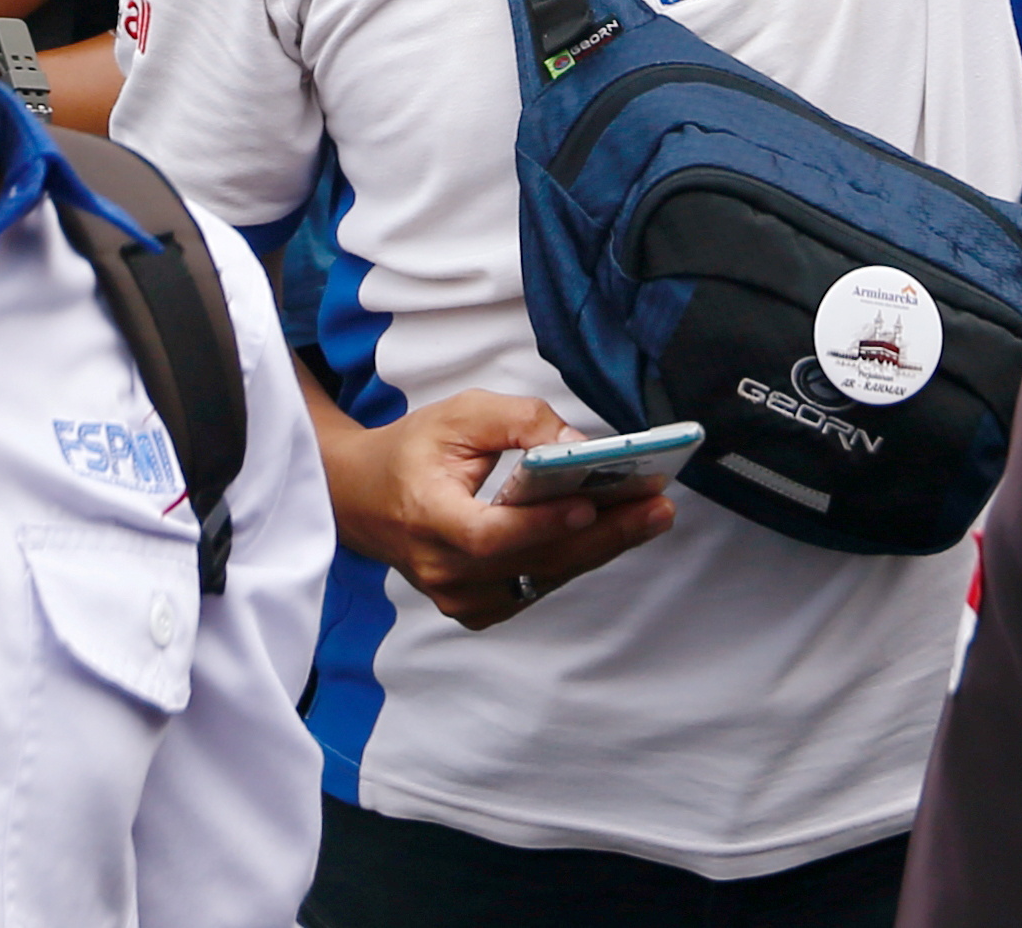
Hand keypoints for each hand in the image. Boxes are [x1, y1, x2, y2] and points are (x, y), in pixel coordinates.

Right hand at [314, 386, 676, 629]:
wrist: (365, 499)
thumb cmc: (413, 451)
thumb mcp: (460, 415)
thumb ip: (519, 423)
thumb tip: (577, 446)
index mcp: (427, 518)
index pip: (488, 536)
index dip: (539, 525)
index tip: (588, 505)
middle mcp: (442, 569)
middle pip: (532, 560)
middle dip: (602, 534)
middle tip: (656, 507)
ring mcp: (459, 597)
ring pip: (543, 575)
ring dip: (601, 545)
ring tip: (651, 513)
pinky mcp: (478, 606)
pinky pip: (537, 582)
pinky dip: (575, 556)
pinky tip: (614, 530)